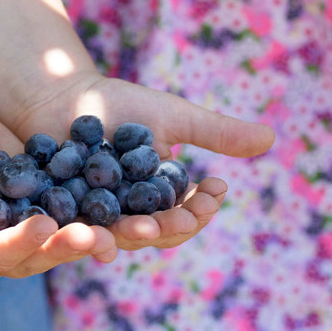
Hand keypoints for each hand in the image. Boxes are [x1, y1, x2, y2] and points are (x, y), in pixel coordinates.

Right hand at [0, 107, 117, 277]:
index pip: (2, 254)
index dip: (23, 242)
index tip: (44, 226)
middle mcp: (9, 248)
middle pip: (42, 252)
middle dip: (69, 244)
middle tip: (95, 236)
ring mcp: (33, 227)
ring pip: (66, 234)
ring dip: (94, 232)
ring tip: (122, 228)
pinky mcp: (52, 204)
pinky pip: (79, 206)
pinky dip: (102, 204)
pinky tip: (129, 196)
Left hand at [7, 72, 274, 251]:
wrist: (61, 94)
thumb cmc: (121, 105)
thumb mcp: (173, 116)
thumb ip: (216, 132)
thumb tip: (271, 138)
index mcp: (160, 200)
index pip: (187, 215)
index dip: (203, 207)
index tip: (216, 187)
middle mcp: (130, 217)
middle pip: (157, 233)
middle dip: (176, 226)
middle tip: (189, 216)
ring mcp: (95, 219)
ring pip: (120, 236)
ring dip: (136, 234)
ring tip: (147, 227)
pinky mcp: (60, 217)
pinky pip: (74, 229)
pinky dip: (86, 234)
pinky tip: (94, 234)